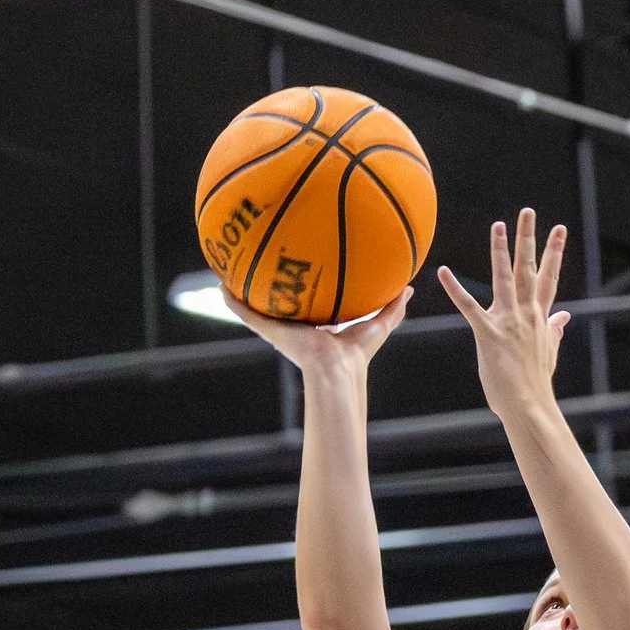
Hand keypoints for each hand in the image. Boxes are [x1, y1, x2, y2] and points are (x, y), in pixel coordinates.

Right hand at [225, 285, 410, 373]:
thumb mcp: (378, 324)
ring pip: (257, 307)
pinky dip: (232, 300)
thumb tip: (408, 289)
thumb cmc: (358, 353)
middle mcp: (297, 326)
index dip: (305, 288)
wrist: (337, 368)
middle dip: (273, 284)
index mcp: (318, 326)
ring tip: (231, 270)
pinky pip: (245, 313)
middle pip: (281, 302)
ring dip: (245, 291)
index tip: (301, 269)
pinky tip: (221, 286)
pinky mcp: (269, 330)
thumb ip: (392, 307)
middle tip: (265, 261)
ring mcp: (280, 328)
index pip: (310, 304)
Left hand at [438, 208, 572, 414]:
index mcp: (540, 317)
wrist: (530, 405)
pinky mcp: (489, 334)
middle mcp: (527, 313)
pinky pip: (468, 306)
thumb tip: (565, 317)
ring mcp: (508, 321)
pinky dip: (455, 288)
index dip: (555, 252)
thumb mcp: (549, 352)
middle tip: (528, 212)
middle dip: (529, 238)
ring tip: (498, 225)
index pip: (550, 277)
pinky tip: (443, 272)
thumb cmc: (536, 383)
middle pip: (529, 268)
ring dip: (500, 250)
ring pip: (504, 278)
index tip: (559, 229)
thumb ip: (555, 330)